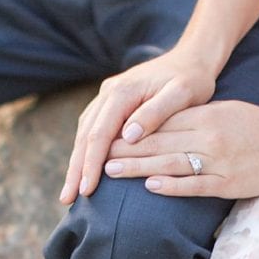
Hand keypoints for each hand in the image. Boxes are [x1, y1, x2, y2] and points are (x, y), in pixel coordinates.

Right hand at [64, 50, 219, 203]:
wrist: (191, 58)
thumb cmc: (192, 79)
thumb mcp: (183, 93)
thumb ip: (155, 113)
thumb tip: (127, 137)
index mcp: (122, 92)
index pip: (100, 134)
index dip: (91, 164)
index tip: (87, 190)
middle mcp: (107, 93)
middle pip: (85, 136)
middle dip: (75, 170)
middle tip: (67, 199)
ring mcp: (105, 97)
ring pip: (83, 133)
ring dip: (76, 163)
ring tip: (70, 191)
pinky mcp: (109, 102)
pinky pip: (91, 129)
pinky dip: (85, 151)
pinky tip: (82, 169)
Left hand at [102, 100, 258, 198]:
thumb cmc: (257, 125)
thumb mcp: (223, 112)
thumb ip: (192, 118)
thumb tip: (156, 125)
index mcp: (207, 117)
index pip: (160, 123)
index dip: (129, 130)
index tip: (103, 135)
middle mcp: (210, 137)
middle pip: (159, 142)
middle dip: (124, 148)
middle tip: (94, 154)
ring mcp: (220, 161)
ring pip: (172, 163)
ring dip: (138, 167)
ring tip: (110, 170)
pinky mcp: (230, 183)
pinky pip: (196, 185)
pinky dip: (172, 185)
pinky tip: (150, 187)